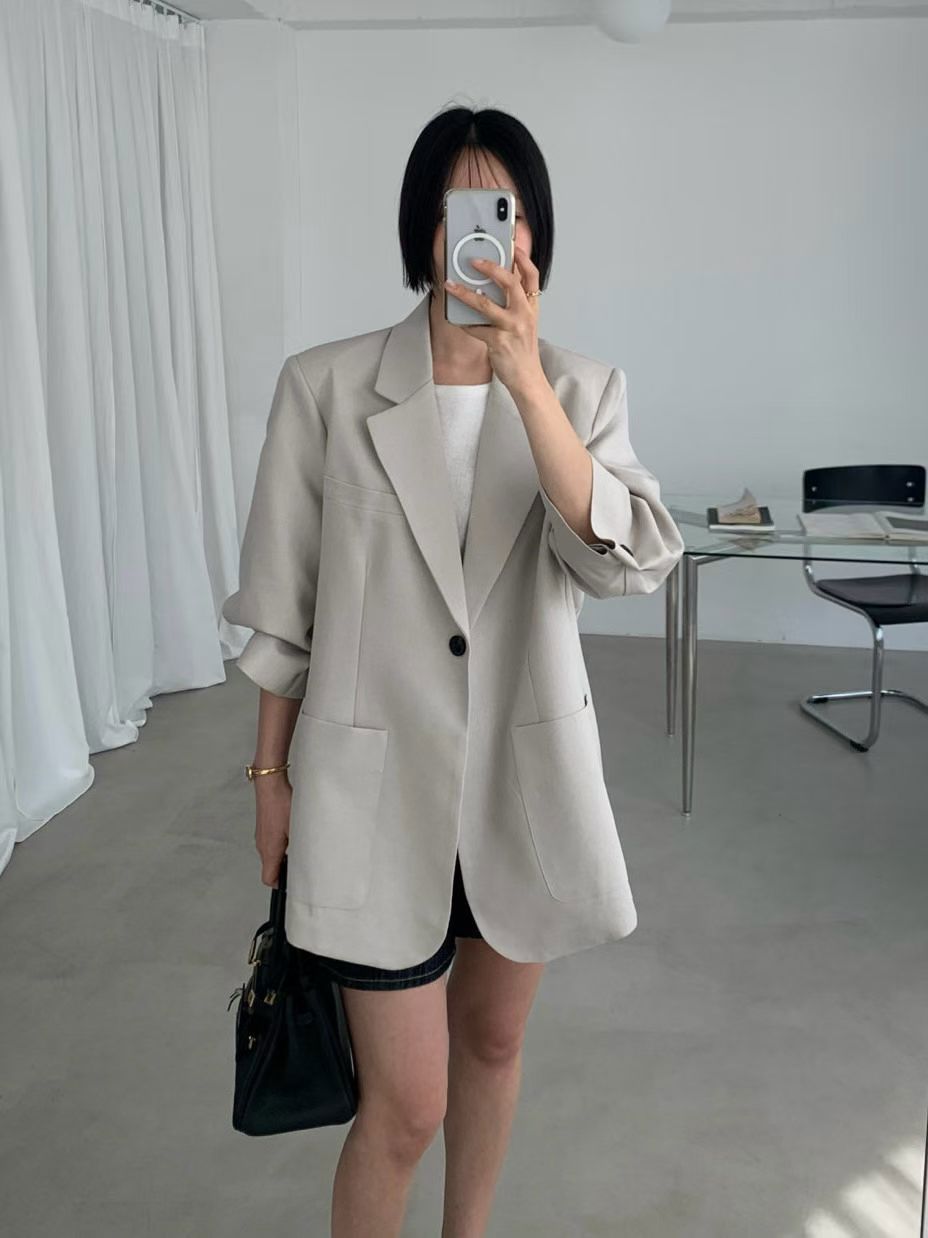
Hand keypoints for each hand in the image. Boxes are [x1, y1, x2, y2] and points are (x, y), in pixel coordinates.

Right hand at [254, 774, 291, 887]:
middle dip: (285, 869)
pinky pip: (271, 843)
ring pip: (272, 855)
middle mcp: (262, 846)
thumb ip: (300, 848)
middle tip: (301, 862)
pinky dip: (281, 844)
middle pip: (271, 868)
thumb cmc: (282, 804)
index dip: (280, 884)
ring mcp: (261, 836)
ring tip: (298, 845)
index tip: (292, 883)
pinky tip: (292, 833)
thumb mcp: (296, 829)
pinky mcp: (263, 828)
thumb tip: (307, 860)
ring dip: (284, 855)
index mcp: (269, 850)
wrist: (270, 784)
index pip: (269, 879)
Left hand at [443, 244, 547, 398]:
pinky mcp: (498, 342)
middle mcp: (524, 314)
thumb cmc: (523, 351)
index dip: (523, 258)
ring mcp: (511, 328)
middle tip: (474, 261)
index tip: (511, 246)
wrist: (528, 379)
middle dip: (491, 268)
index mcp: (532, 307)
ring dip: (465, 293)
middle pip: (510, 282)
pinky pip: (475, 328)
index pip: (532, 276)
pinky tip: (456, 319)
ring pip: (485, 305)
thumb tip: (491, 288)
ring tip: (451, 286)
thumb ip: (515, 305)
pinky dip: (464, 323)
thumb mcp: (525, 323)